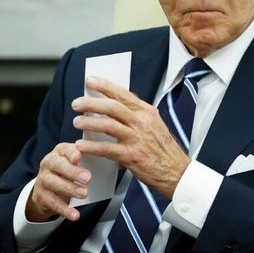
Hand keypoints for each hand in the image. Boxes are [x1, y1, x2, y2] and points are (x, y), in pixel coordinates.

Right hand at [26, 142, 90, 221]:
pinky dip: (65, 210)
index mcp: (59, 152)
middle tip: (87, 178)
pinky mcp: (42, 196)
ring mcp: (43, 179)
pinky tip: (75, 214)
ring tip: (84, 193)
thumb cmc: (65, 169)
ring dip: (70, 189)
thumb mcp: (73, 161)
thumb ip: (86, 158)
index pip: (65, 149)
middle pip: (58, 165)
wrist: (45, 186)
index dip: (71, 153)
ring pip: (54, 183)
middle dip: (73, 172)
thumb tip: (105, 157)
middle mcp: (49, 163)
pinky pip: (53, 203)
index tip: (79, 157)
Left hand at [71, 76, 189, 198]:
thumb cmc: (163, 150)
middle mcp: (142, 123)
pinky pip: (107, 148)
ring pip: (108, 125)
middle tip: (76, 103)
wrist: (177, 172)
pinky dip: (91, 146)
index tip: (90, 80)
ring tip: (76, 122)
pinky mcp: (132, 156)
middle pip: (112, 107)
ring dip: (88, 122)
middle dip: (91, 103)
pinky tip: (81, 145)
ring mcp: (137, 139)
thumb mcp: (154, 125)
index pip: (123, 94)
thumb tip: (112, 109)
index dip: (104, 85)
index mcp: (147, 112)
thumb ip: (135, 117)